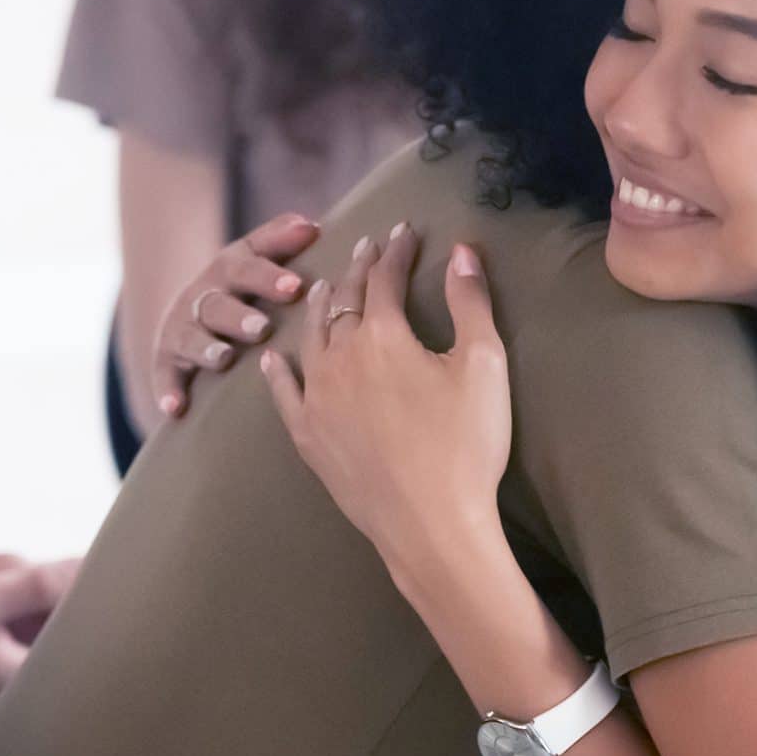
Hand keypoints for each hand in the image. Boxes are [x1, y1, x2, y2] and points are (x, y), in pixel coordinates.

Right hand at [150, 212, 319, 418]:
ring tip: (225, 359)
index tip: (296, 286)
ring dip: (207, 349)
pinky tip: (174, 407)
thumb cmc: (240, 284)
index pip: (247, 268)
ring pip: (192, 339)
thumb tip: (312, 225)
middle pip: (218, 305)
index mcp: (228, 270)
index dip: (269, 277)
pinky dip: (167, 389)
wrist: (188, 308)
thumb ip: (280, 240)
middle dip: (238, 316)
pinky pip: (165, 374)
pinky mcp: (166, 359)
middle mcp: (202, 297)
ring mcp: (182, 329)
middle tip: (262, 328)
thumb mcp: (254, 255)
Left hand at [259, 225, 513, 568]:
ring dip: (320, 307)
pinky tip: (273, 358)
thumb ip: (471, 302)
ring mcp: (318, 399)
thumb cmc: (466, 444)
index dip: (397, 251)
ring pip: (311, 339)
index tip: (405, 231)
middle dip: (360, 270)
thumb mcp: (483, 366)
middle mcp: (340, 358)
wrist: (431, 524)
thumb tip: (463, 251)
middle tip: (368, 249)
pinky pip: (283, 394)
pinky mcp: (309, 437)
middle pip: (346, 302)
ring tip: (325, 288)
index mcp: (384, 336)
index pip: (387, 279)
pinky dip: (278, 370)